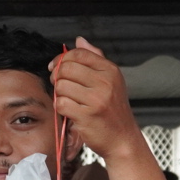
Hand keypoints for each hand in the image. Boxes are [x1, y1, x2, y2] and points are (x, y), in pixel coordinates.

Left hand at [49, 36, 143, 162]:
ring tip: (69, 100)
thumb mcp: (111, 80)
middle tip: (60, 85)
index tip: (56, 67)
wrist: (123, 139)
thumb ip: (95, 58)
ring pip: (61, 86)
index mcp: (110, 71)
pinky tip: (70, 111)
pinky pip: (61, 104)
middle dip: (57, 76)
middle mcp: (105, 82)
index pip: (79, 54)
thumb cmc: (114, 111)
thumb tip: (79, 40)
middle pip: (66, 68)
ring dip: (60, 94)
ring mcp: (97, 99)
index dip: (62, 59)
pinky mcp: (87, 116)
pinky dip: (61, 108)